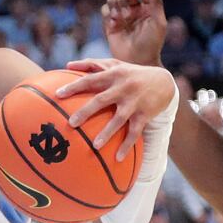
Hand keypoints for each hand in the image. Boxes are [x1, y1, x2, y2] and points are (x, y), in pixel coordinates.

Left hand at [56, 57, 178, 161]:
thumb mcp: (115, 65)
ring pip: (119, 119)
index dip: (74, 87)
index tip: (58, 95)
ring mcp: (134, 101)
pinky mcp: (145, 114)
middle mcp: (123, 87)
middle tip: (71, 124)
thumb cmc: (131, 74)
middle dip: (86, 112)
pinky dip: (127, 145)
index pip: (90, 80)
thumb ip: (92, 64)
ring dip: (107, 133)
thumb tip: (67, 64)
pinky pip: (134, 132)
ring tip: (95, 146)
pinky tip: (118, 158)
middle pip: (101, 100)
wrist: (164, 82)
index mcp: (113, 75)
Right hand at [100, 0, 166, 64]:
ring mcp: (121, 14)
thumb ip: (156, 3)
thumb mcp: (158, 23)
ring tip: (119, 20)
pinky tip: (114, 25)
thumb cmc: (151, 45)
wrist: (136, 62)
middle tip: (128, 16)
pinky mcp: (110, 22)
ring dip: (114, 4)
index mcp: (148, 5)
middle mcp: (134, 7)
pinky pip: (104, 8)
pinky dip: (108, 14)